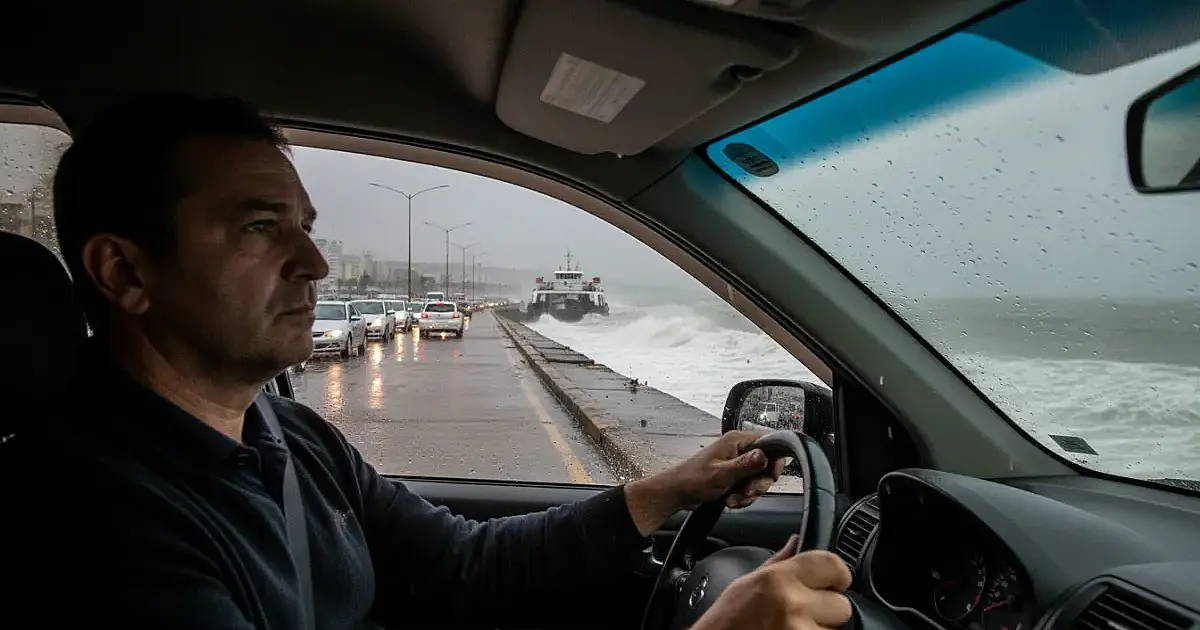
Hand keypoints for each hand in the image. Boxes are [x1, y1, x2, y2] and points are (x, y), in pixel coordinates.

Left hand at [624, 431, 786, 534]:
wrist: (677, 493)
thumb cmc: (692, 480)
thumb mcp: (721, 474)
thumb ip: (746, 465)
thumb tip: (765, 456)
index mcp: (736, 441)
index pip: (770, 444)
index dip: (774, 461)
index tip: (771, 476)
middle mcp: (738, 449)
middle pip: (766, 465)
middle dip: (758, 484)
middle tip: (747, 491)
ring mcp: (736, 463)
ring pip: (758, 479)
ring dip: (748, 494)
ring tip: (733, 498)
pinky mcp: (733, 475)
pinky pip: (748, 487)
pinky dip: (742, 497)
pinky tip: (730, 500)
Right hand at [695, 536, 853, 629]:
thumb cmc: (726, 621)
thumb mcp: (747, 583)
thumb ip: (779, 563)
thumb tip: (797, 542)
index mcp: (779, 578)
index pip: (833, 564)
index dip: (836, 574)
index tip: (833, 580)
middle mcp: (793, 604)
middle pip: (841, 604)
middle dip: (827, 609)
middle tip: (802, 611)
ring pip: (834, 629)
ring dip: (819, 628)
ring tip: (791, 626)